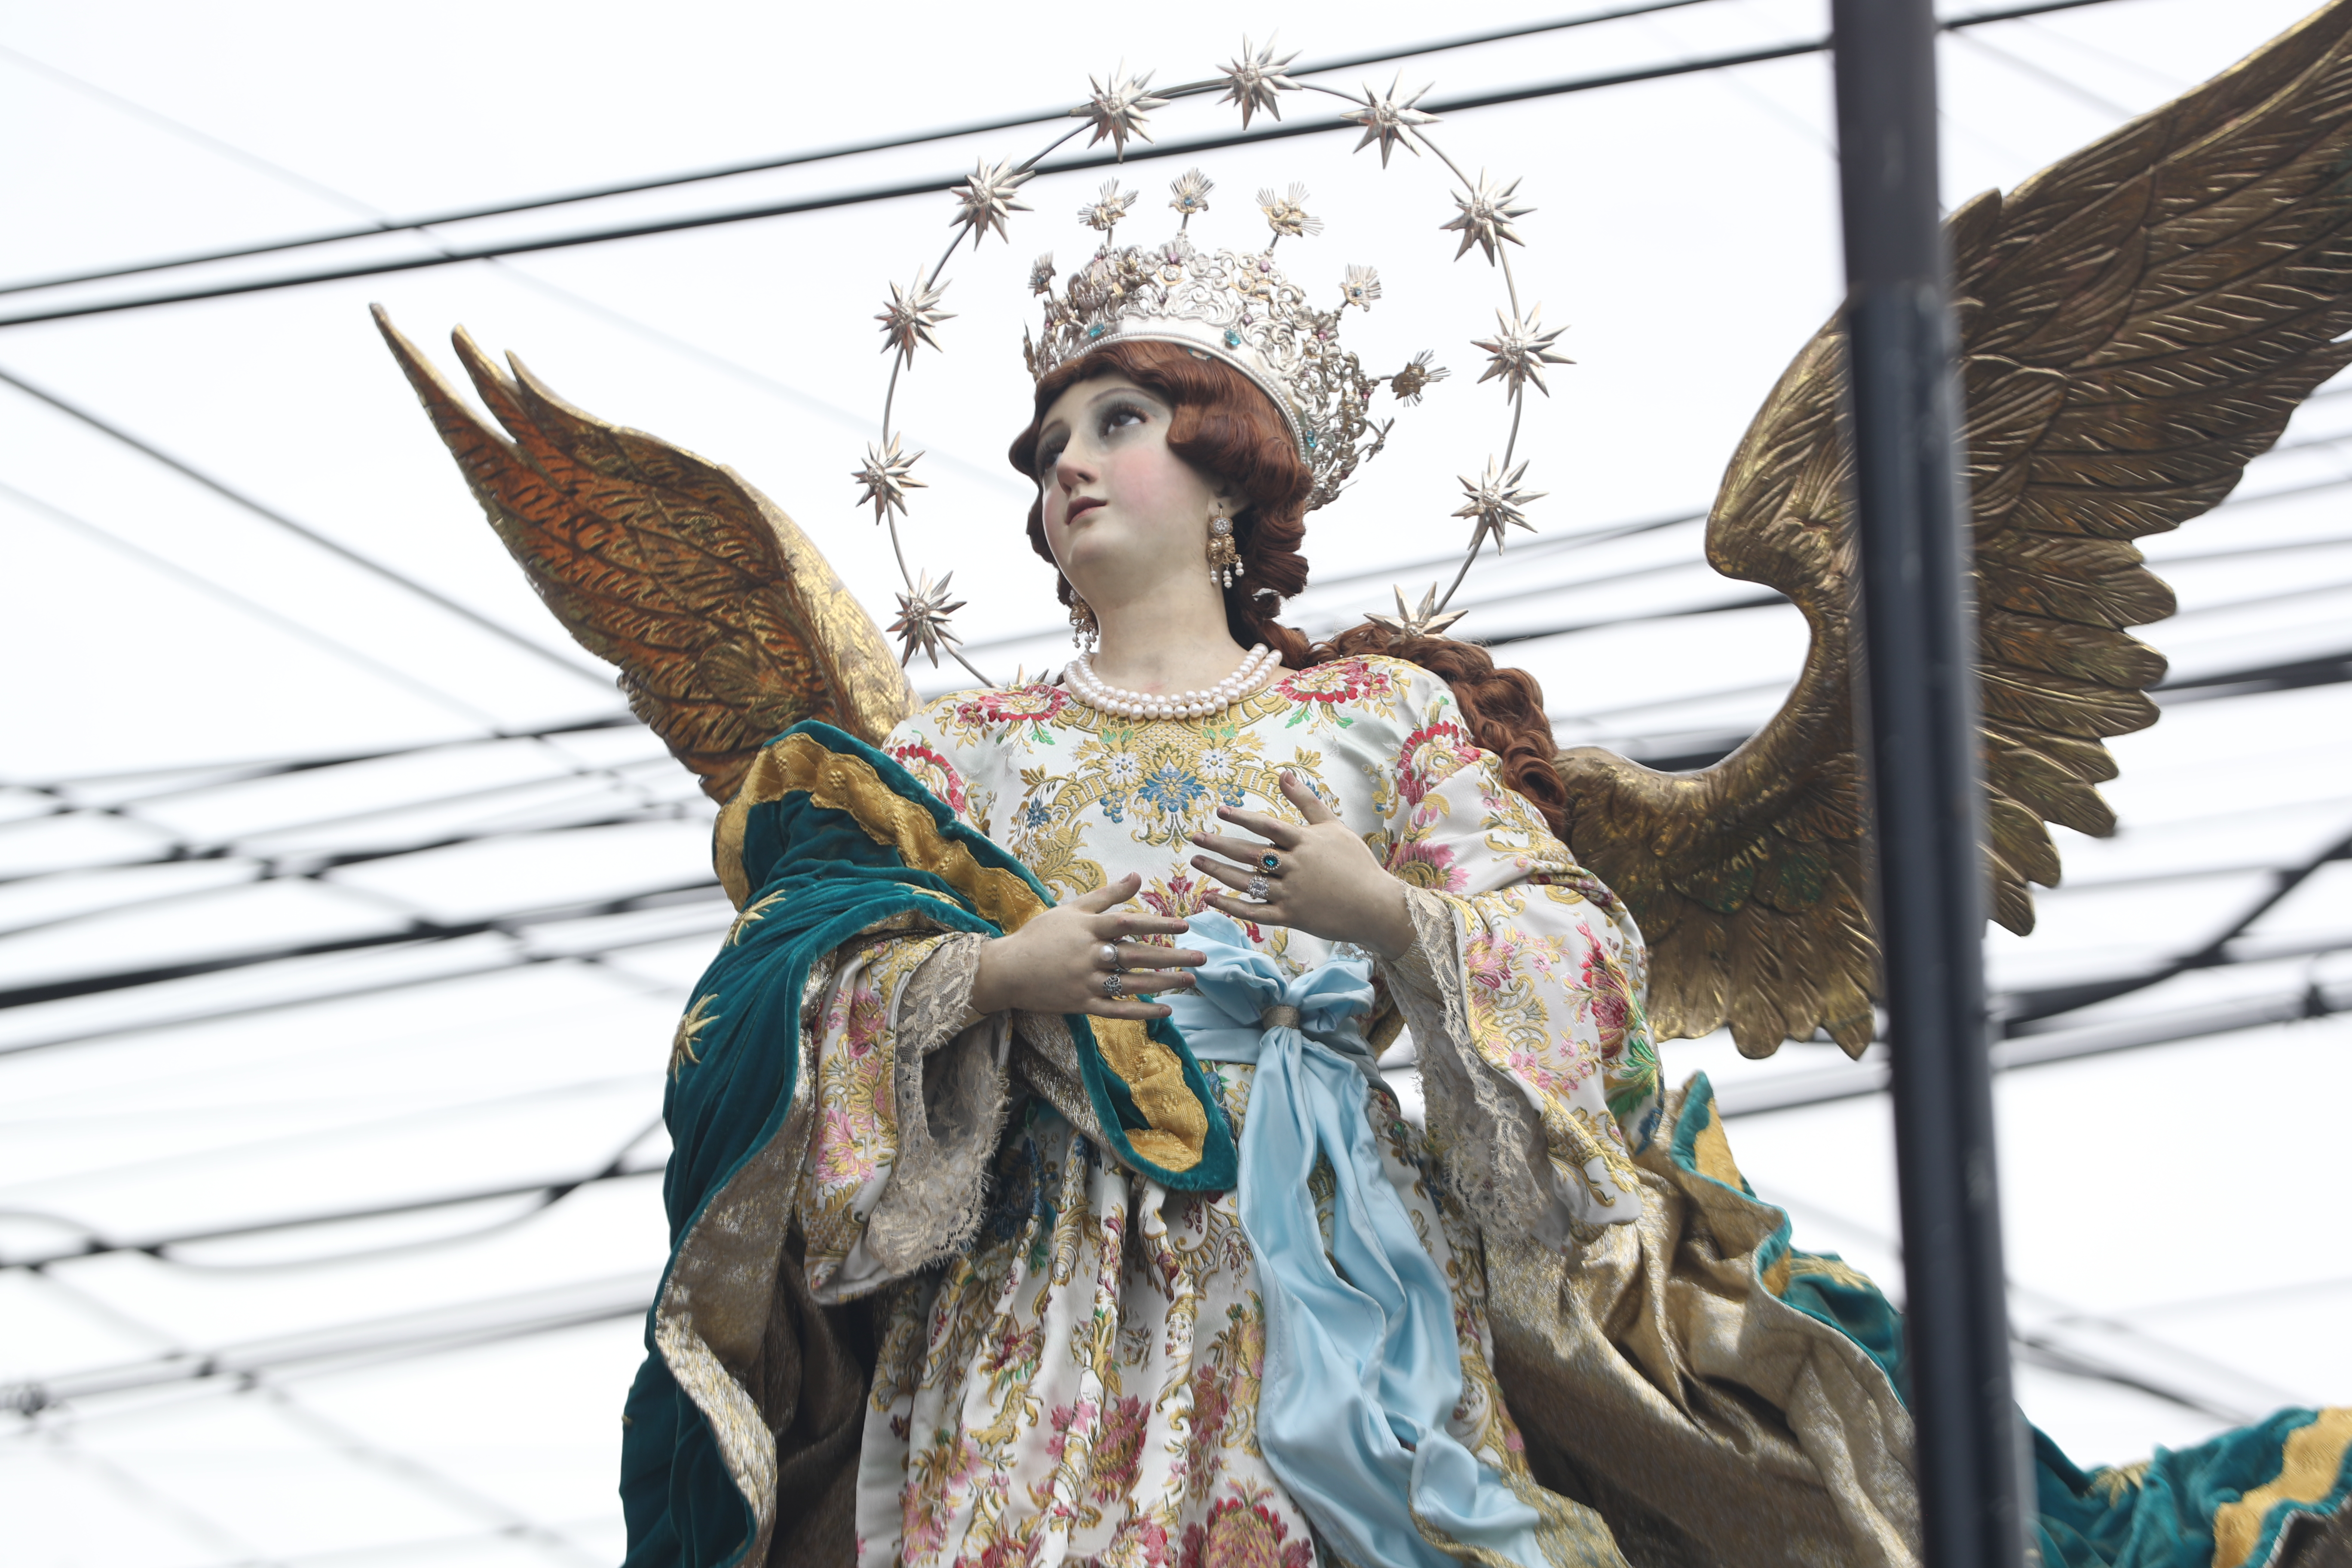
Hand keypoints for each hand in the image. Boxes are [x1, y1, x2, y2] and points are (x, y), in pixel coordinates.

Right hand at [967, 872, 1204, 1021]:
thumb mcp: (1072, 909)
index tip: (1186, 925)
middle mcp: (1089, 955)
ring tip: (1191, 981)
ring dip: (1164, 983)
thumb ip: (1106, 895)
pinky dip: (1142, 1011)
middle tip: (1202, 957)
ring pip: (1132, 984)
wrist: (1008, 970)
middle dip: (1172, 956)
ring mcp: (1086, 982)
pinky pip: (1117, 1011)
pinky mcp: (1082, 1005)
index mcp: (1087, 929)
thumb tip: (1137, 875)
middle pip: (1137, 955)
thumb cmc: (1041, 935)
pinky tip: (1166, 1010)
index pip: (1129, 923)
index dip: (1158, 923)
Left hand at [1189, 771, 1414, 960]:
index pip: (1267, 826)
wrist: (1375, 906)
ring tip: (1196, 862)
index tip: (1220, 811)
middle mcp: (1295, 866)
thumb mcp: (1333, 827)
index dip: (1243, 818)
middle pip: (1250, 853)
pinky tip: (1211, 899)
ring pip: (1248, 882)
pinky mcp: (1291, 916)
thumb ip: (1306, 801)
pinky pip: (1255, 912)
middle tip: (1194, 837)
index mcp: (1305, 842)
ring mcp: (1292, 893)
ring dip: (1219, 872)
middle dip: (1220, 845)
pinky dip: (1232, 907)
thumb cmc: (1355, 863)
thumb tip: (1283, 773)